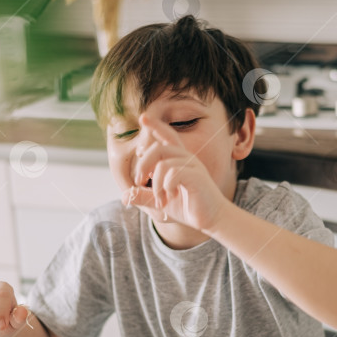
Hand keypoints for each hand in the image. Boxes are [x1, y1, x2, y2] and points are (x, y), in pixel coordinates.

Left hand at [125, 114, 226, 231]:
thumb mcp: (161, 202)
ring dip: (156, 184)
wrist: (212, 219)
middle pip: (158, 148)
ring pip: (163, 164)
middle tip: (139, 182)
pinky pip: (174, 174)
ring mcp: (193, 166)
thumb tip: (124, 197)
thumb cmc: (188, 207)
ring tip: (160, 200)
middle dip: (143, 165)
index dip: (156, 125)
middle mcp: (186, 158)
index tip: (143, 118)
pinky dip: (166, 187)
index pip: (168, 136)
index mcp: (179, 160)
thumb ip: (144, 197)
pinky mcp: (197, 177)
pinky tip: (170, 196)